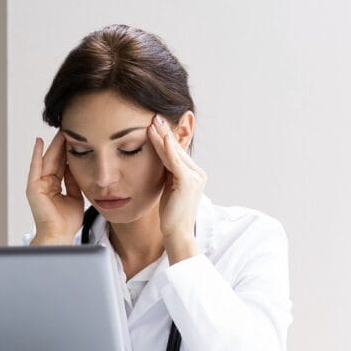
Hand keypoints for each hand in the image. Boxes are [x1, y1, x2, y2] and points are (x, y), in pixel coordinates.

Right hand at [26, 130, 83, 241]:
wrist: (60, 235)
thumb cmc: (67, 221)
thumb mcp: (76, 197)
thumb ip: (74, 181)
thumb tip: (78, 166)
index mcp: (55, 186)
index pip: (63, 164)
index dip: (69, 152)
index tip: (76, 139)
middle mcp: (45, 183)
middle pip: (55, 159)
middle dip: (62, 145)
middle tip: (69, 129)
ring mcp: (38, 184)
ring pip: (47, 160)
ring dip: (53, 145)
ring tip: (60, 131)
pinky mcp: (33, 187)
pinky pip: (35, 167)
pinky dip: (37, 154)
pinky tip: (39, 142)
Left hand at [149, 113, 206, 238]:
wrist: (177, 233)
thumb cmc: (171, 215)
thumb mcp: (170, 188)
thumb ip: (169, 173)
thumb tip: (161, 159)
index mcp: (194, 174)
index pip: (177, 152)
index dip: (166, 138)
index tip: (155, 125)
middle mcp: (198, 173)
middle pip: (177, 149)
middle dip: (164, 133)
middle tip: (154, 117)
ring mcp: (195, 177)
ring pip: (174, 153)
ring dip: (163, 137)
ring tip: (153, 123)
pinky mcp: (188, 182)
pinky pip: (175, 162)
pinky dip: (168, 149)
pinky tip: (162, 137)